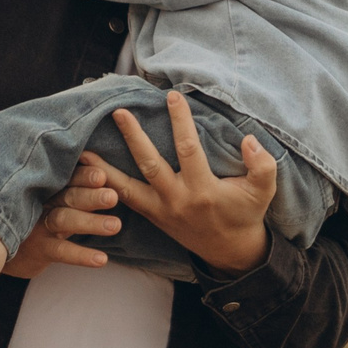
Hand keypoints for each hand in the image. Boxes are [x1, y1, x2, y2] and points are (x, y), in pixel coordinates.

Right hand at [3, 157, 125, 277]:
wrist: (0, 243)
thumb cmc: (34, 212)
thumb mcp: (49, 194)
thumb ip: (70, 183)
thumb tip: (103, 169)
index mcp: (50, 185)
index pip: (68, 176)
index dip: (84, 175)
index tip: (102, 175)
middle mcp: (43, 202)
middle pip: (68, 196)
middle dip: (90, 196)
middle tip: (113, 196)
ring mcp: (38, 225)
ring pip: (65, 220)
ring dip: (90, 222)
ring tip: (116, 225)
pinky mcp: (38, 248)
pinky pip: (61, 251)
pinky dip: (81, 255)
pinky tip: (102, 260)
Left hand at [105, 92, 277, 274]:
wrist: (230, 251)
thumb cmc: (246, 214)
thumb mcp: (263, 191)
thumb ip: (262, 165)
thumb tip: (249, 139)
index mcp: (203, 190)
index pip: (188, 149)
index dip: (180, 121)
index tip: (172, 96)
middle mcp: (177, 200)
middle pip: (149, 165)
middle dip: (134, 138)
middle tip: (119, 112)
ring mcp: (161, 210)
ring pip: (126, 188)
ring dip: (105, 168)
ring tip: (84, 149)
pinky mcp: (151, 216)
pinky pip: (124, 201)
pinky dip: (105, 187)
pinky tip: (88, 173)